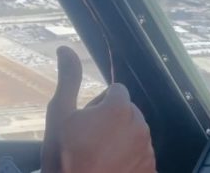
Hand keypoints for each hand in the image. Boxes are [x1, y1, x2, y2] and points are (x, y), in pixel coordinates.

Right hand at [41, 46, 156, 172]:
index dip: (97, 104)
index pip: (115, 91)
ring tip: (96, 157)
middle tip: (88, 140)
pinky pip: (140, 156)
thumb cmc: (66, 158)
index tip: (85, 121)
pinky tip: (108, 168)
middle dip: (111, 121)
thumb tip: (65, 49)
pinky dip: (128, 160)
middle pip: (126, 112)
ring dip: (119, 140)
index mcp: (118, 108)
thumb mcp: (59, 115)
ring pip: (133, 134)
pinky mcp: (150, 170)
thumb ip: (68, 79)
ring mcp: (147, 151)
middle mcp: (139, 126)